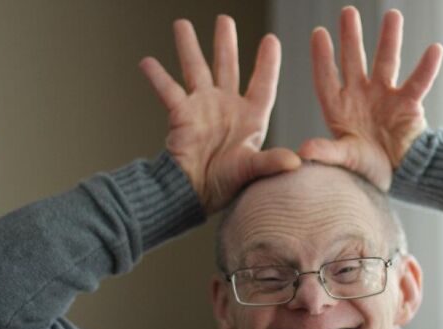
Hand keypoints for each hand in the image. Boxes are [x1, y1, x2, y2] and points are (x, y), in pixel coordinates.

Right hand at [140, 16, 300, 212]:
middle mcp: (226, 107)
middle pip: (227, 67)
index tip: (271, 39)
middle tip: (225, 20)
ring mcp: (203, 107)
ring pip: (196, 69)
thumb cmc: (225, 185)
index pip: (262, 85)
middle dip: (226, 43)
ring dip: (189, 47)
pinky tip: (147, 61)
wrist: (194, 193)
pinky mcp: (181, 114)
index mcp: (250, 118)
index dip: (267, 64)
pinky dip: (157, 76)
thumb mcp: (252, 170)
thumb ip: (271, 162)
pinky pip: (167, 90)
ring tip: (182, 24)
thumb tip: (296, 164)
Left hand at [299, 6, 442, 190]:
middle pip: (354, 61)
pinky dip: (427, 68)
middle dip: (352, 38)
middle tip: (349, 12)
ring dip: (389, 39)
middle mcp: (361, 97)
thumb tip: (302, 151)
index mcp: (340, 108)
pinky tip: (435, 49)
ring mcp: (385, 97)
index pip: (327, 79)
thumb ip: (326, 152)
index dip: (323, 58)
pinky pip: (418, 83)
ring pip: (386, 63)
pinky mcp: (408, 105)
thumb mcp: (345, 159)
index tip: (319, 34)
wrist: (397, 177)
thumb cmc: (366, 170)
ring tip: (393, 15)